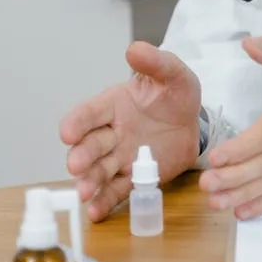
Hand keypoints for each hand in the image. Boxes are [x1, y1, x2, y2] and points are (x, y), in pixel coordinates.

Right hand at [58, 42, 201, 221]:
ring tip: (84, 193)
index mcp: (114, 105)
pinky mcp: (134, 177)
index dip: (77, 123)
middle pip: (90, 145)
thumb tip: (135, 49)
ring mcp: (121, 157)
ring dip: (89, 182)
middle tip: (76, 165)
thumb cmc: (176, 94)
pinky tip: (95, 212)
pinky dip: (104, 202)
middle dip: (81, 156)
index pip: (89, 113)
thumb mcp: (173, 74)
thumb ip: (156, 62)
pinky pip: (116, 191)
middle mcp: (111, 133)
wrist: (195, 122)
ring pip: (99, 171)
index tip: (67, 133)